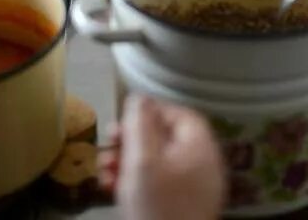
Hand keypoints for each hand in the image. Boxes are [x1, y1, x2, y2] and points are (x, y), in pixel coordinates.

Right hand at [100, 95, 224, 219]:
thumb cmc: (157, 208)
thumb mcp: (142, 161)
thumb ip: (140, 125)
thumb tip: (139, 98)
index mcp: (201, 149)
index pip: (182, 115)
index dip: (153, 111)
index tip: (126, 117)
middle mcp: (203, 167)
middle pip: (167, 139)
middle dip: (133, 139)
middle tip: (109, 142)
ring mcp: (194, 191)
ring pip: (159, 164)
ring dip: (128, 161)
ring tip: (104, 168)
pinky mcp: (181, 210)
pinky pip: (159, 186)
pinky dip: (136, 182)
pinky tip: (112, 187)